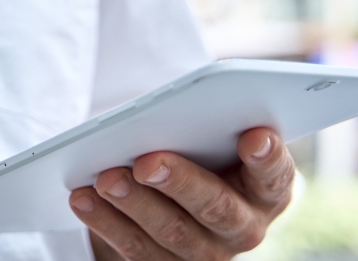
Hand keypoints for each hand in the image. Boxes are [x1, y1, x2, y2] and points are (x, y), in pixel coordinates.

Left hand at [70, 128, 294, 260]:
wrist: (177, 197)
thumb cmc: (200, 153)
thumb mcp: (212, 139)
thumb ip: (208, 127)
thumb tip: (174, 110)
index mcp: (267, 189)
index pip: (274, 175)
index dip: (267, 157)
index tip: (254, 135)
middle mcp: (244, 227)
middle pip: (215, 207)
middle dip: (179, 182)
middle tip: (146, 162)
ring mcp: (207, 252)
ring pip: (171, 231)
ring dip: (134, 203)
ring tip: (105, 178)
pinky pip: (135, 247)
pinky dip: (105, 220)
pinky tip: (82, 198)